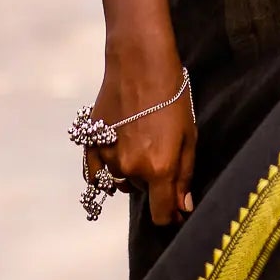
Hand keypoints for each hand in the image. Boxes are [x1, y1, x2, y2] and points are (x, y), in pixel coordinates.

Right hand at [92, 53, 195, 227]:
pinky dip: (105, 172)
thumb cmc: (172, 97)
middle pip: (141, 193)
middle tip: (160, 153)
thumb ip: (184, 176)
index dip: (170, 216)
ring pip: (120, 181)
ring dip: (130, 174)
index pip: (161, 214)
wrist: (139, 64)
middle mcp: (130, 168)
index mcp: (159, 169)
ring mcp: (106, 157)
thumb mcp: (189, 137)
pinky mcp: (90, 143)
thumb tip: (182, 208)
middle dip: (152, 183)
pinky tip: (115, 156)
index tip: (175, 210)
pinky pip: (94, 174)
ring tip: (139, 145)